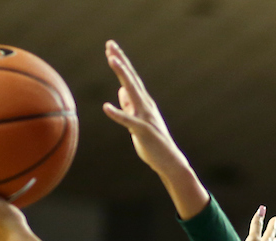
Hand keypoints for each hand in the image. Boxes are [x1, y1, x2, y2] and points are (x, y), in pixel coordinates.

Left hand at [102, 40, 190, 176]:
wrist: (169, 161)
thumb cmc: (153, 142)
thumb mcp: (137, 120)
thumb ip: (129, 106)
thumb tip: (120, 90)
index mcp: (144, 102)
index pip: (131, 78)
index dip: (121, 62)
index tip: (110, 47)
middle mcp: (146, 105)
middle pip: (131, 79)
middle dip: (121, 61)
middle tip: (110, 44)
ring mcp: (145, 117)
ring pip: (132, 92)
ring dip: (122, 75)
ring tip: (112, 60)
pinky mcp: (143, 131)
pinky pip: (128, 121)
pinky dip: (117, 114)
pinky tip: (106, 107)